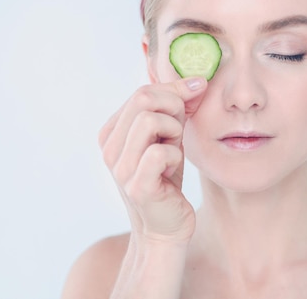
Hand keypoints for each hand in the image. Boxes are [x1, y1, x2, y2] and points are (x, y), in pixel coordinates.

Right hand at [99, 77, 206, 243]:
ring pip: (149, 120)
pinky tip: (173, 170)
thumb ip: (175, 108)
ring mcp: (119, 168)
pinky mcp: (137, 186)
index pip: (141, 92)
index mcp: (112, 132)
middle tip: (180, 130)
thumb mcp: (169, 136)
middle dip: (173, 107)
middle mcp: (109, 148)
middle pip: (142, 99)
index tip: (193, 101)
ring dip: (174, 131)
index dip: (173, 92)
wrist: (166, 226)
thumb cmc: (166, 178)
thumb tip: (197, 80)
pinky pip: (160, 152)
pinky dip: (175, 156)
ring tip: (175, 150)